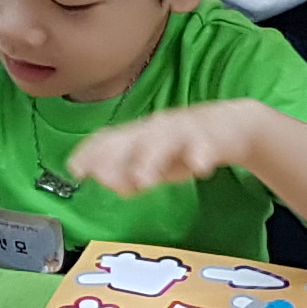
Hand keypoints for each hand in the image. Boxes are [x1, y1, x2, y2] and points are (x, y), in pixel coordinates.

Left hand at [66, 102, 260, 201]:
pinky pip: (206, 146)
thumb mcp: (152, 163)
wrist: (231, 126)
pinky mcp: (212, 139)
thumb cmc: (183, 147)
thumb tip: (105, 182)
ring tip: (143, 180)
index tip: (75, 169)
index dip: (91, 152)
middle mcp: (157, 130)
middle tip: (102, 179)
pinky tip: (199, 168)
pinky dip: (202, 155)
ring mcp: (184, 132)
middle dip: (115, 157)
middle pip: (132, 140)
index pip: (109, 140)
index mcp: (139, 135)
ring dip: (152, 158)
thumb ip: (127, 175)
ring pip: (165, 141)